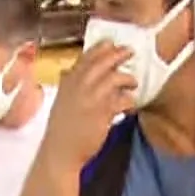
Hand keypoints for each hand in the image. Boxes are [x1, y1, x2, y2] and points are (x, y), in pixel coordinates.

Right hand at [41, 43, 138, 171]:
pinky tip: (130, 105)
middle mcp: (79, 86)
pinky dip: (130, 100)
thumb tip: (69, 73)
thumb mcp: (60, 102)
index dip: (101, 48)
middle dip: (118, 54)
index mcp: (68, 82)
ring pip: (115, 77)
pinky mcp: (103, 112)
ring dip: (127, 78)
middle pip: (103, 62)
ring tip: (133, 83)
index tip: (111, 43)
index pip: (86, 57)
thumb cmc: (61, 130)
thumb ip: (68, 86)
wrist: (60, 152)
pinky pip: (123, 99)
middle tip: (129, 52)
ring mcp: (91, 98)